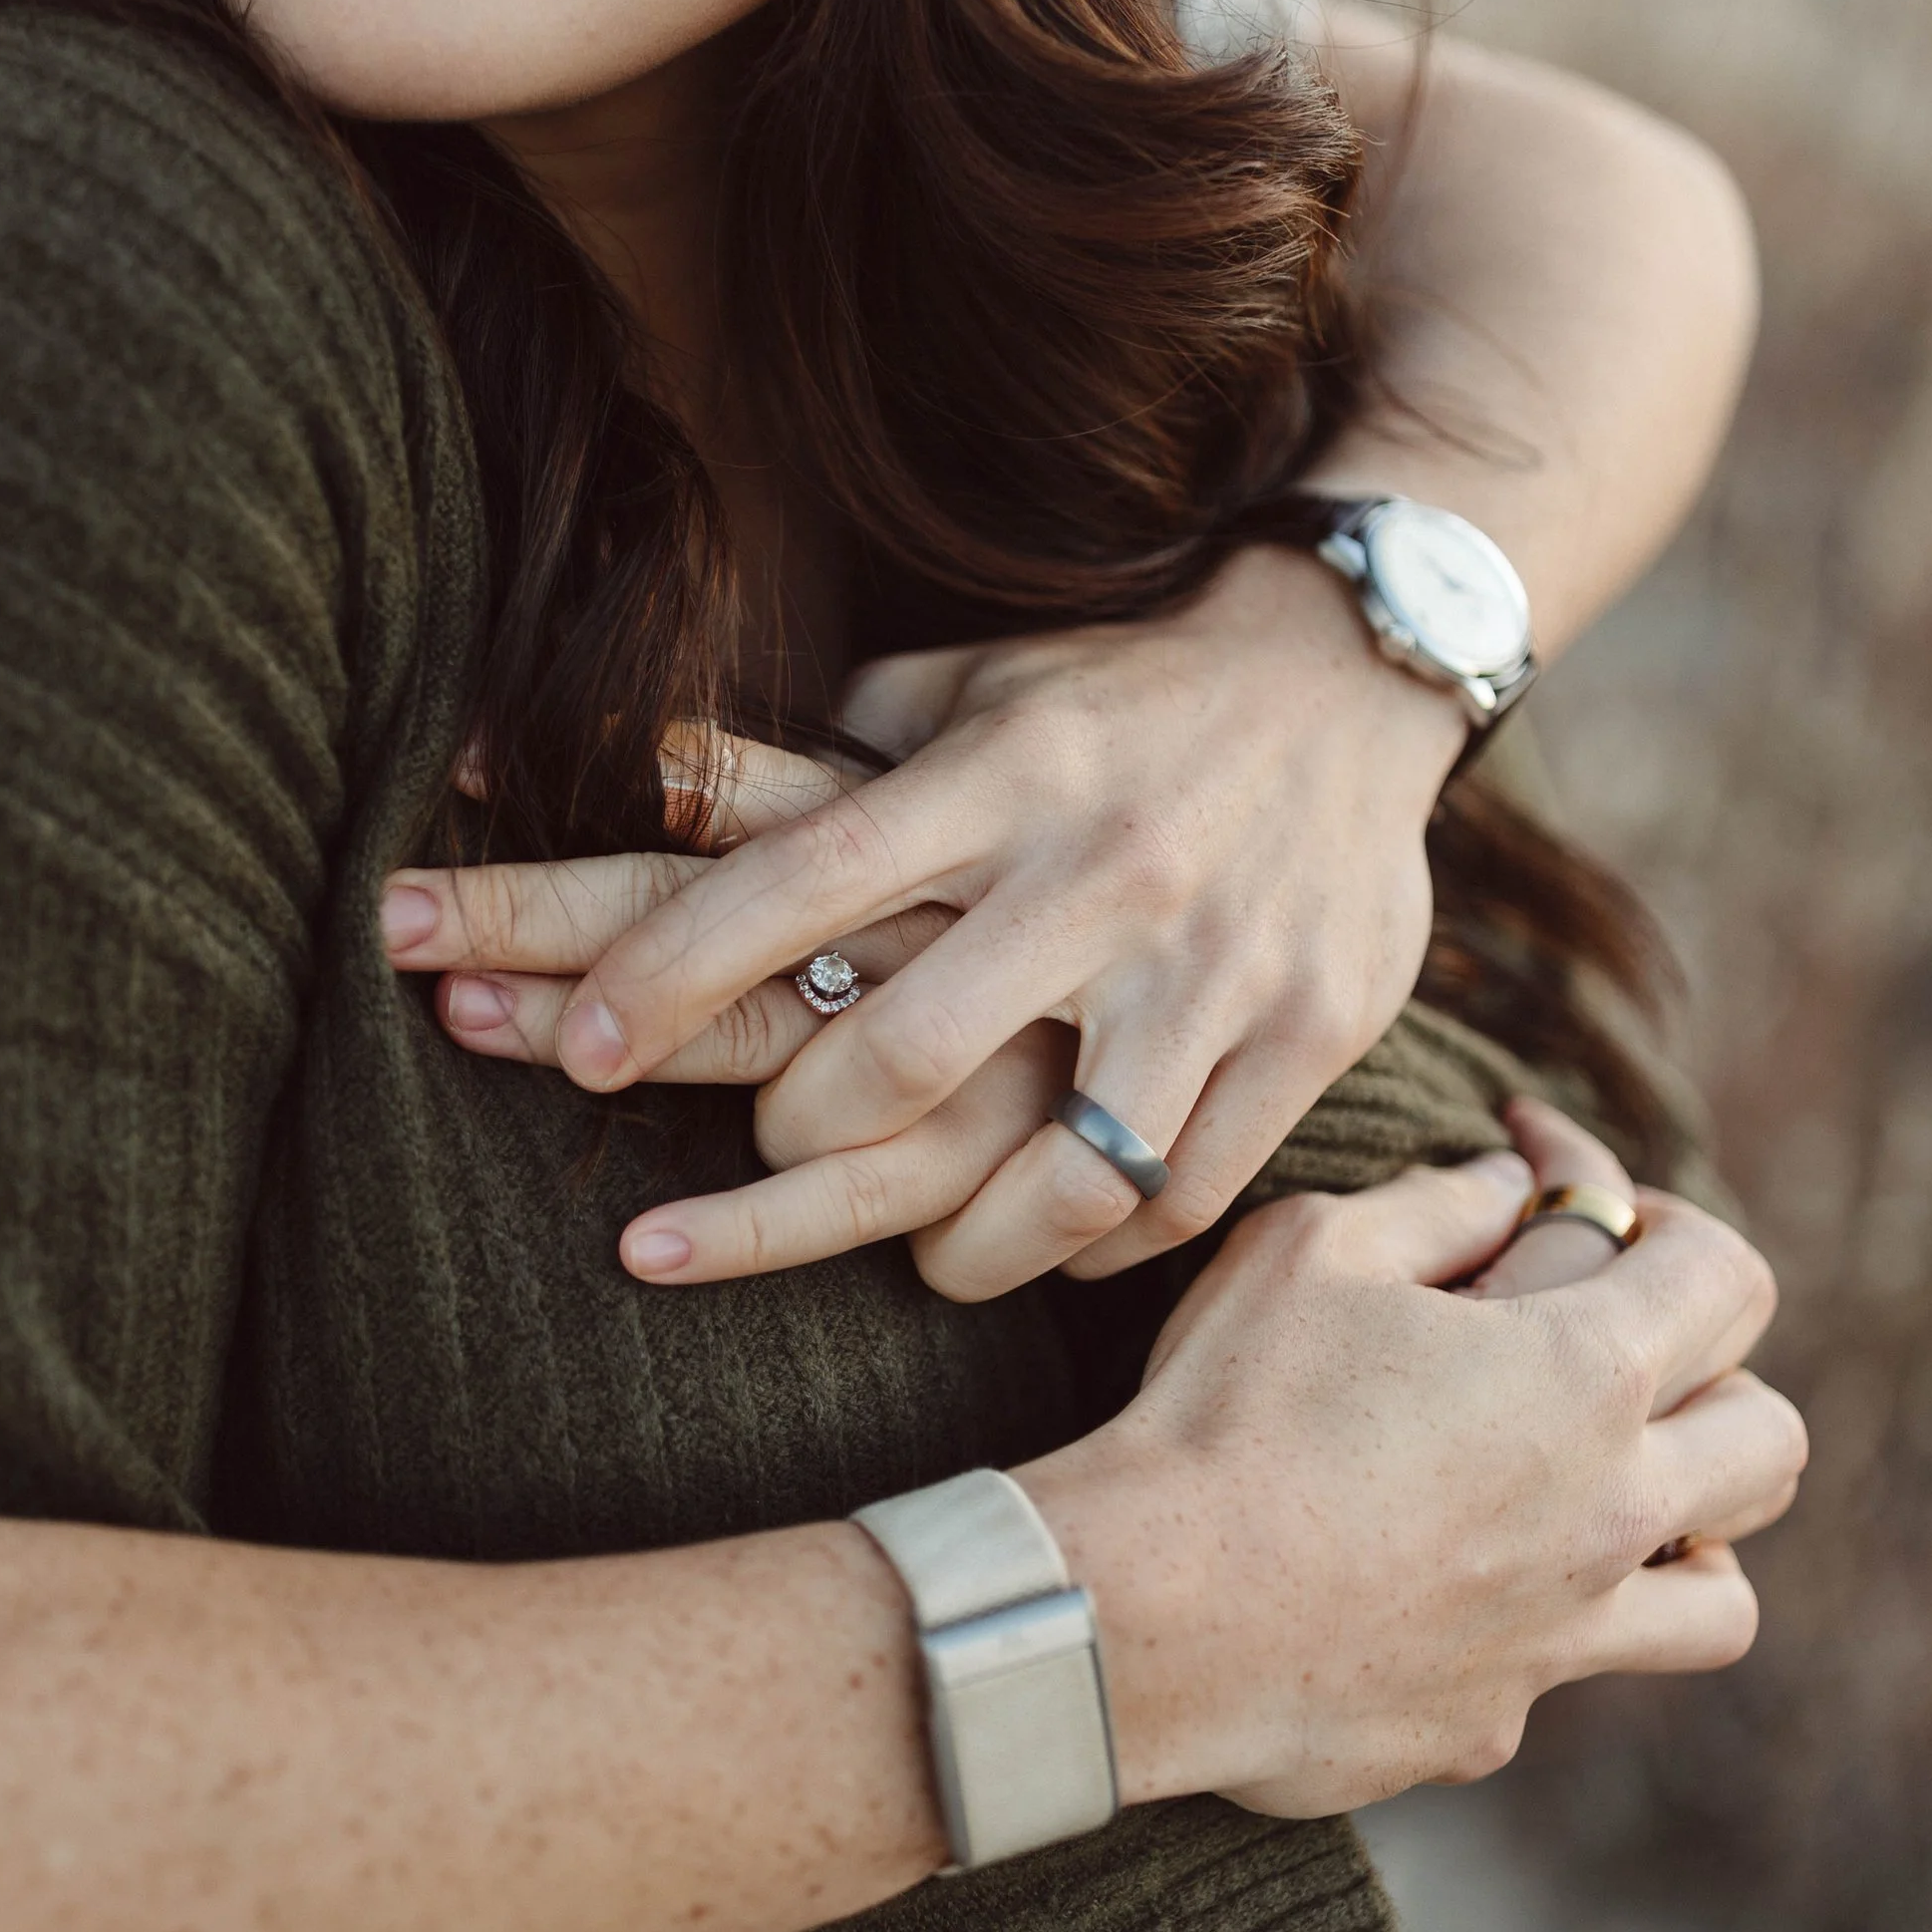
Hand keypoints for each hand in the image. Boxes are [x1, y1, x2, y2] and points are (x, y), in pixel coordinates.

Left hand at [381, 546, 1467, 1296]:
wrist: (1354, 671)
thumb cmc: (1116, 691)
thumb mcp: (970, 681)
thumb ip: (822, 749)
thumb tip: (639, 770)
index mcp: (999, 775)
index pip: (805, 879)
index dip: (678, 970)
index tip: (577, 1048)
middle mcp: (1099, 871)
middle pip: (906, 1052)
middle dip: (798, 1133)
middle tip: (767, 1154)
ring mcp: (1213, 963)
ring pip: (1056, 1171)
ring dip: (957, 1245)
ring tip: (921, 1260)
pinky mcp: (1308, 1033)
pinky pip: (1177, 1196)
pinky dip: (1094, 1247)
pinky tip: (1048, 1250)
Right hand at [1020, 1122, 1805, 1818]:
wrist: (1141, 1614)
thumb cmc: (1223, 1413)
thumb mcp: (1311, 1252)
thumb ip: (1435, 1206)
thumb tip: (1507, 1187)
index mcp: (1582, 1374)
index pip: (1726, 1276)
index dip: (1661, 1215)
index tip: (1565, 1196)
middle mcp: (1608, 1512)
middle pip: (1768, 1437)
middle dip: (1712, 1376)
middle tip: (1607, 1352)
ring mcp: (1562, 1634)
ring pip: (1726, 1596)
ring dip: (1688, 1536)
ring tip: (1603, 1502)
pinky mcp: (1492, 1723)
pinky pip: (1566, 1675)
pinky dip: (1539, 1630)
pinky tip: (1456, 1597)